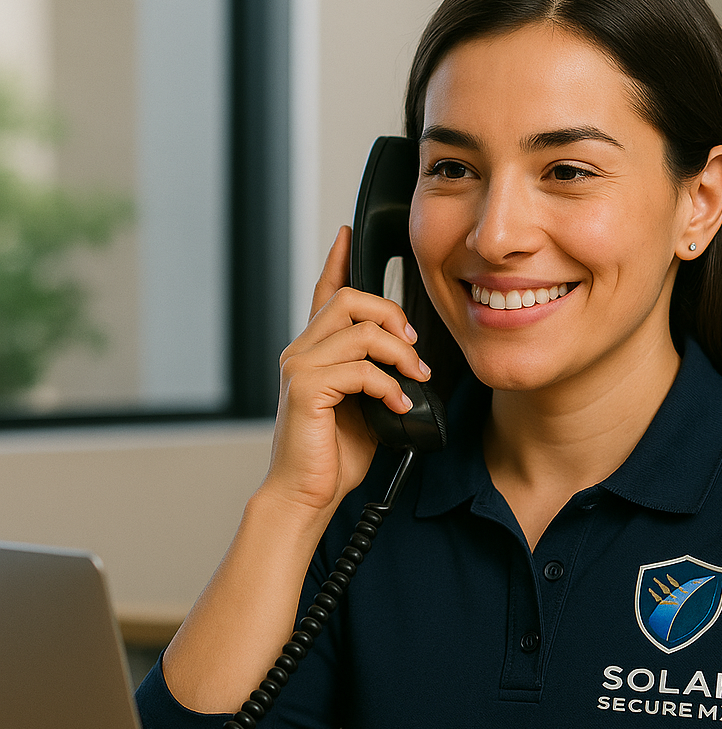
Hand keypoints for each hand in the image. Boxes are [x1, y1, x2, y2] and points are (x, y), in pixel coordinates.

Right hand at [260, 227, 430, 521]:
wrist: (307, 494)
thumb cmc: (333, 455)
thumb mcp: (366, 406)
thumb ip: (379, 377)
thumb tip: (413, 366)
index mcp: (316, 352)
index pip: (325, 293)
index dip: (337, 260)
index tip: (348, 234)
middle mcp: (302, 351)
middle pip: (349, 300)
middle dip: (392, 314)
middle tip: (413, 345)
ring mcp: (300, 367)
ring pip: (359, 330)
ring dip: (399, 352)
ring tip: (414, 379)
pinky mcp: (305, 388)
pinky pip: (359, 369)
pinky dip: (388, 386)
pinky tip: (398, 404)